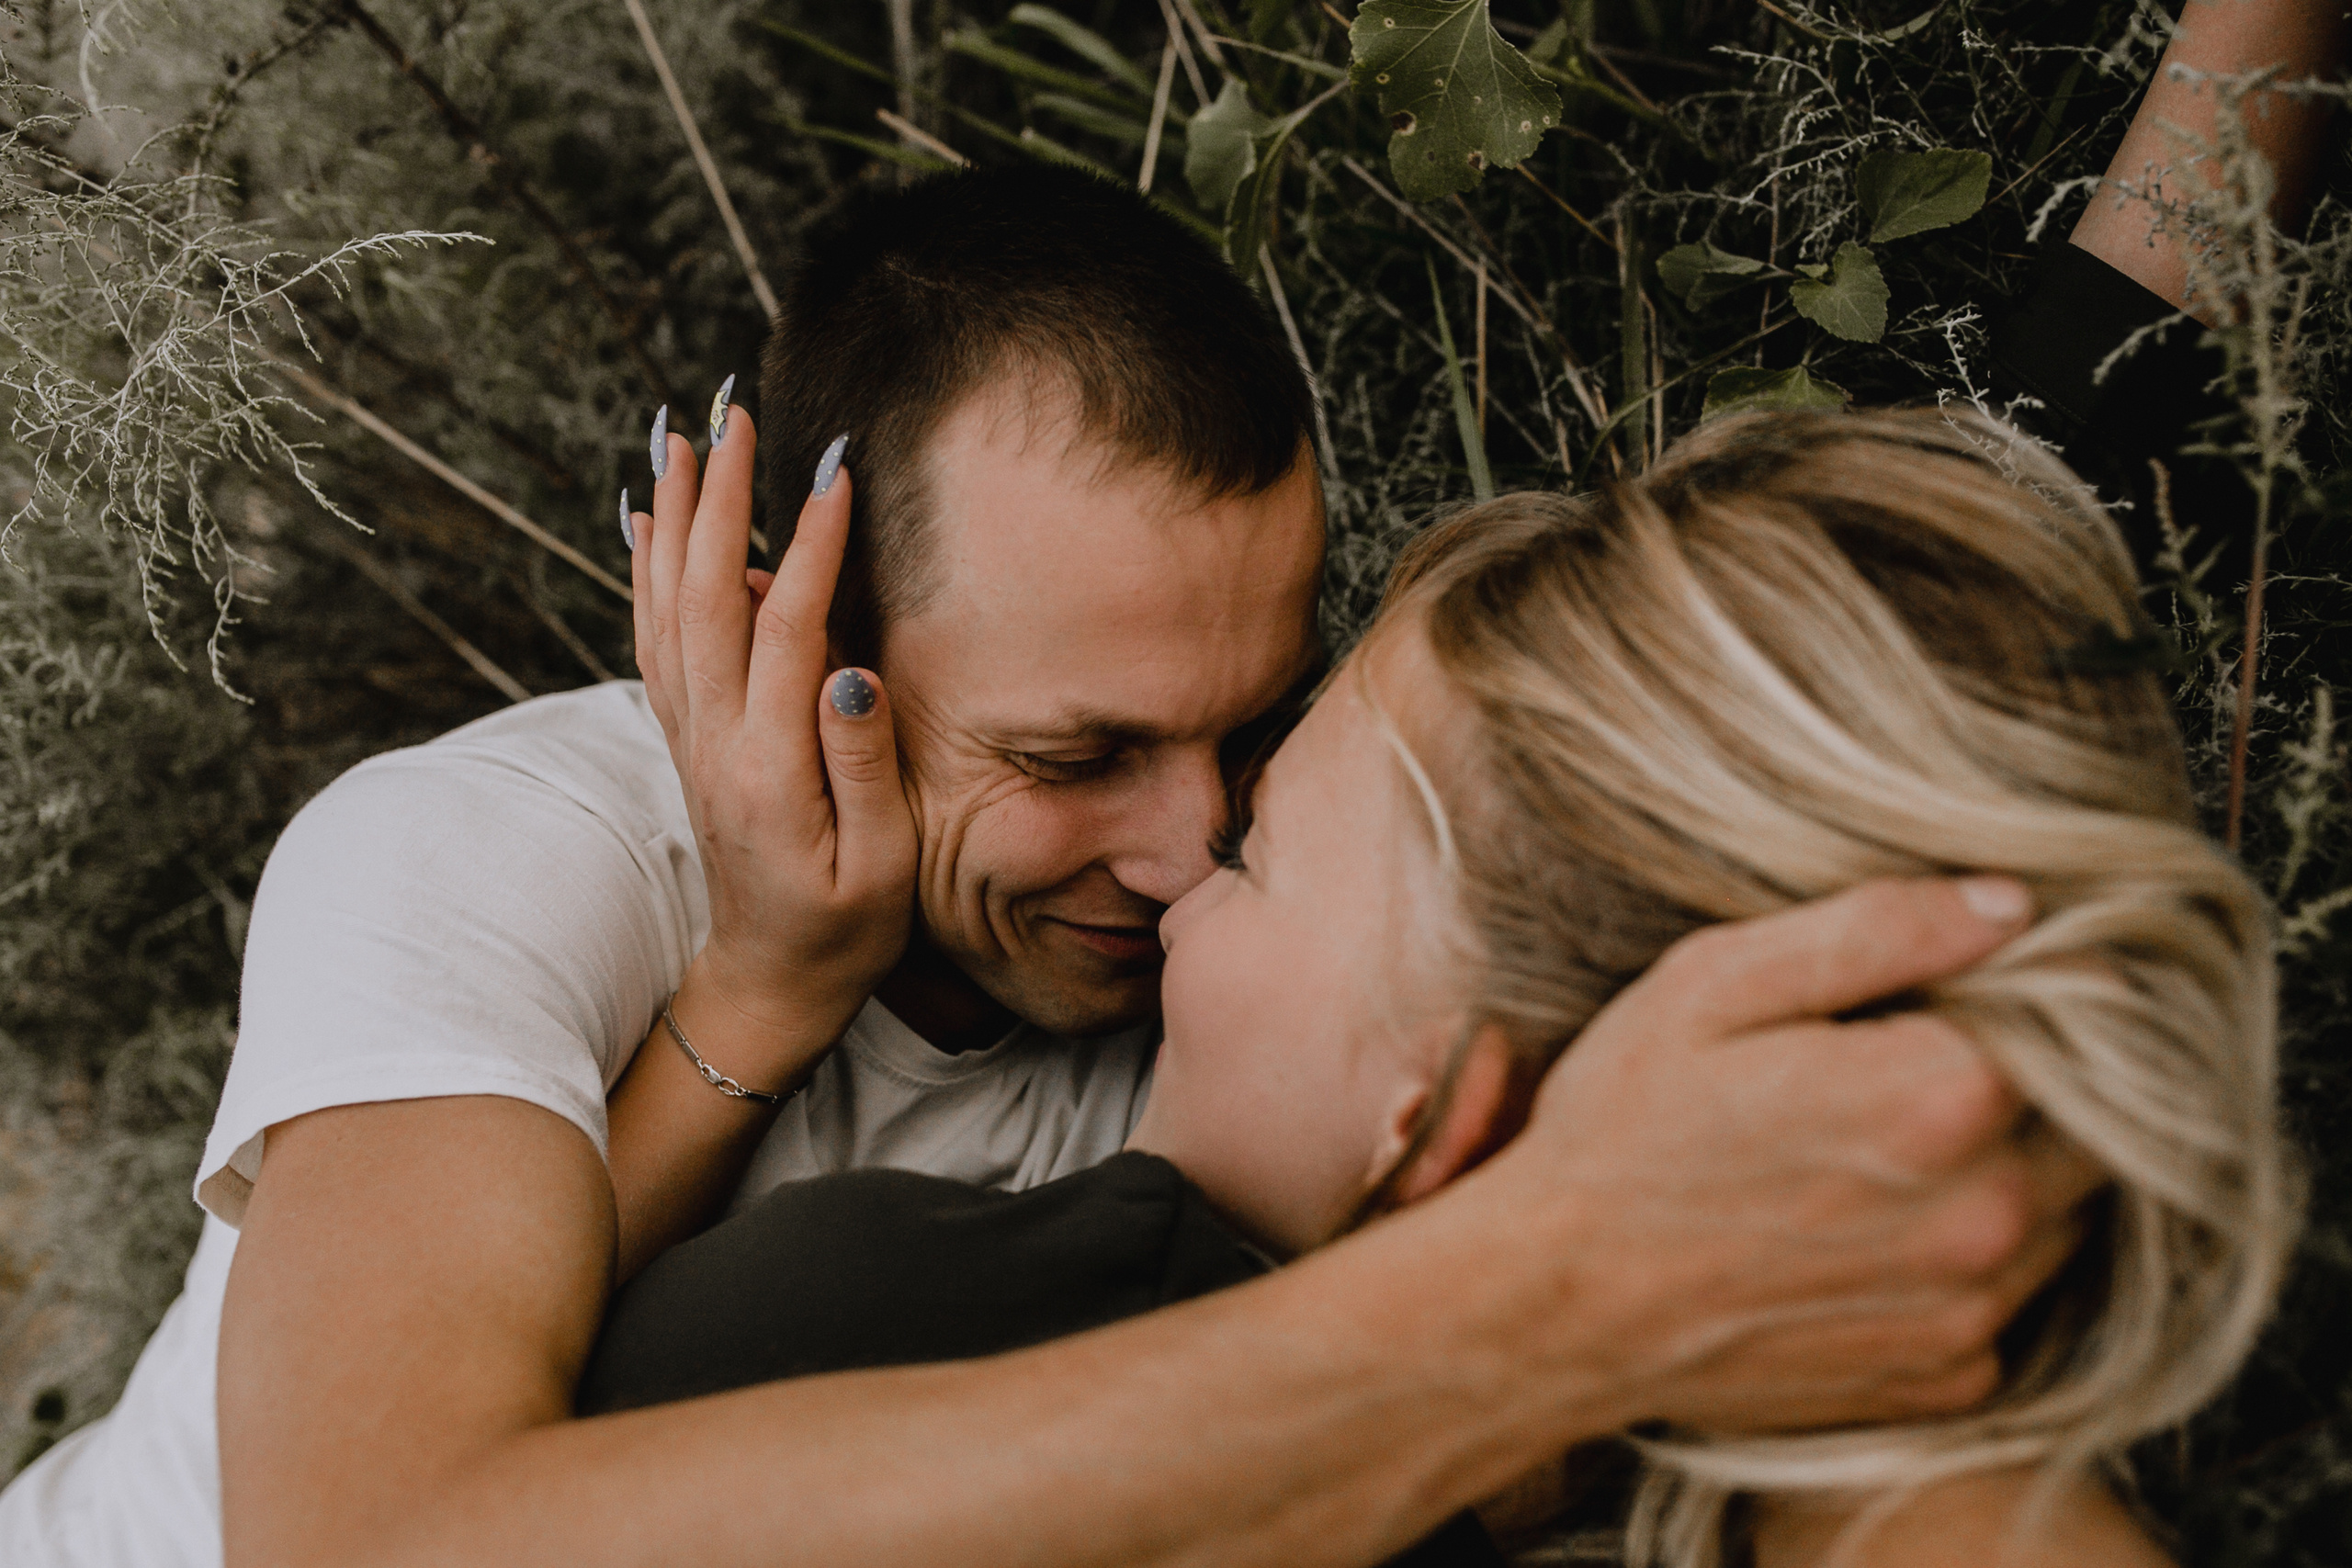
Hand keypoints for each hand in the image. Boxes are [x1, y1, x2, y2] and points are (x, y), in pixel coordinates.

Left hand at [632, 404, 915, 1080]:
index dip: (810, 545)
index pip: (785, 628)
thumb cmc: (847, 929)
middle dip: (719, 498)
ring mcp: (690, 738)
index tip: (834, 469)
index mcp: (769, 767)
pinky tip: (647, 523)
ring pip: (665, 607)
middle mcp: (714, 741)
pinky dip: (645, 572)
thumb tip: (847, 664)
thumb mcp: (884, 861)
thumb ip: (864, 760)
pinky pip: (652, 638)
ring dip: (671, 519)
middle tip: (734, 415)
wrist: (771, 980)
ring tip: (680, 439)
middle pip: (704, 596)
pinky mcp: (686, 739)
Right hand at [1488, 876, 2101, 1433]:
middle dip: (2028, 1081)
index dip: (2022, 987)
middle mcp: (1987, 1213)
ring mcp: (1973, 1307)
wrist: (1555, 1304)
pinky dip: (1970, 1258)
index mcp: (1943, 1095)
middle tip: (1911, 1063)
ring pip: (2065, 1209)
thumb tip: (2010, 904)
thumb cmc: (1620, 1132)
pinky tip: (1871, 1230)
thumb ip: (1876, 930)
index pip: (2078, 1013)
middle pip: (2093, 1116)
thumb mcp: (1714, 984)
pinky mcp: (1947, 1378)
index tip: (1951, 989)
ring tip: (1885, 1148)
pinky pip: (2013, 1297)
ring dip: (2009, 1168)